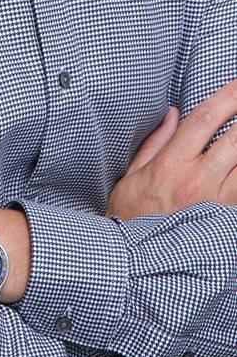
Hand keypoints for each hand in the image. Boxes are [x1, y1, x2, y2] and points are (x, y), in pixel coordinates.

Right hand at [106, 80, 236, 218]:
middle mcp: (198, 181)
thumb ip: (157, 141)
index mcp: (172, 164)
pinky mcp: (225, 218)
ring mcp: (216, 202)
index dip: (225, 98)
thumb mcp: (134, 172)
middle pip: (235, 140)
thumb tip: (173, 114)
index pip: (204, 120)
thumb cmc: (131, 212)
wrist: (135, 258)